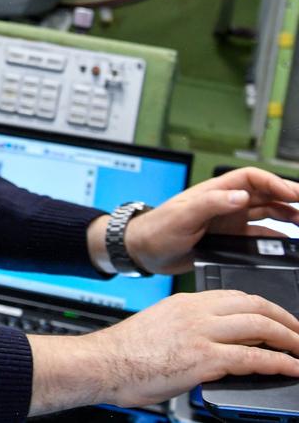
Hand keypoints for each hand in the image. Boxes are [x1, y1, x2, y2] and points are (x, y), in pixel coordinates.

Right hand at [29, 289, 298, 414]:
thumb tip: (215, 345)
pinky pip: (254, 358)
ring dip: (291, 340)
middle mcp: (195, 312)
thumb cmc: (124, 354)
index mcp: (185, 302)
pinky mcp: (203, 358)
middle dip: (287, 321)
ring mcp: (200, 334)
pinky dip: (281, 363)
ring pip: (261, 327)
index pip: (237, 296)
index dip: (267, 308)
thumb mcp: (160, 328)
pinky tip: (293, 368)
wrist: (101, 363)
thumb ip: (189, 329)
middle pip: (256, 306)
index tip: (280, 320)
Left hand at [104, 167, 298, 274]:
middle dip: (289, 198)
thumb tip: (240, 196)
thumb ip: (210, 204)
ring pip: (267, 213)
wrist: (144, 251)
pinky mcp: (229, 238)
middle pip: (265, 194)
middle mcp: (225, 203)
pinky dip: (276, 238)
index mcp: (215, 191)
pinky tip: (289, 244)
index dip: (275, 182)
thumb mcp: (182, 215)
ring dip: (287, 216)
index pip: (252, 178)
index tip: (295, 194)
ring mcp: (229, 220)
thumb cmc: (157, 229)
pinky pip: (259, 236)